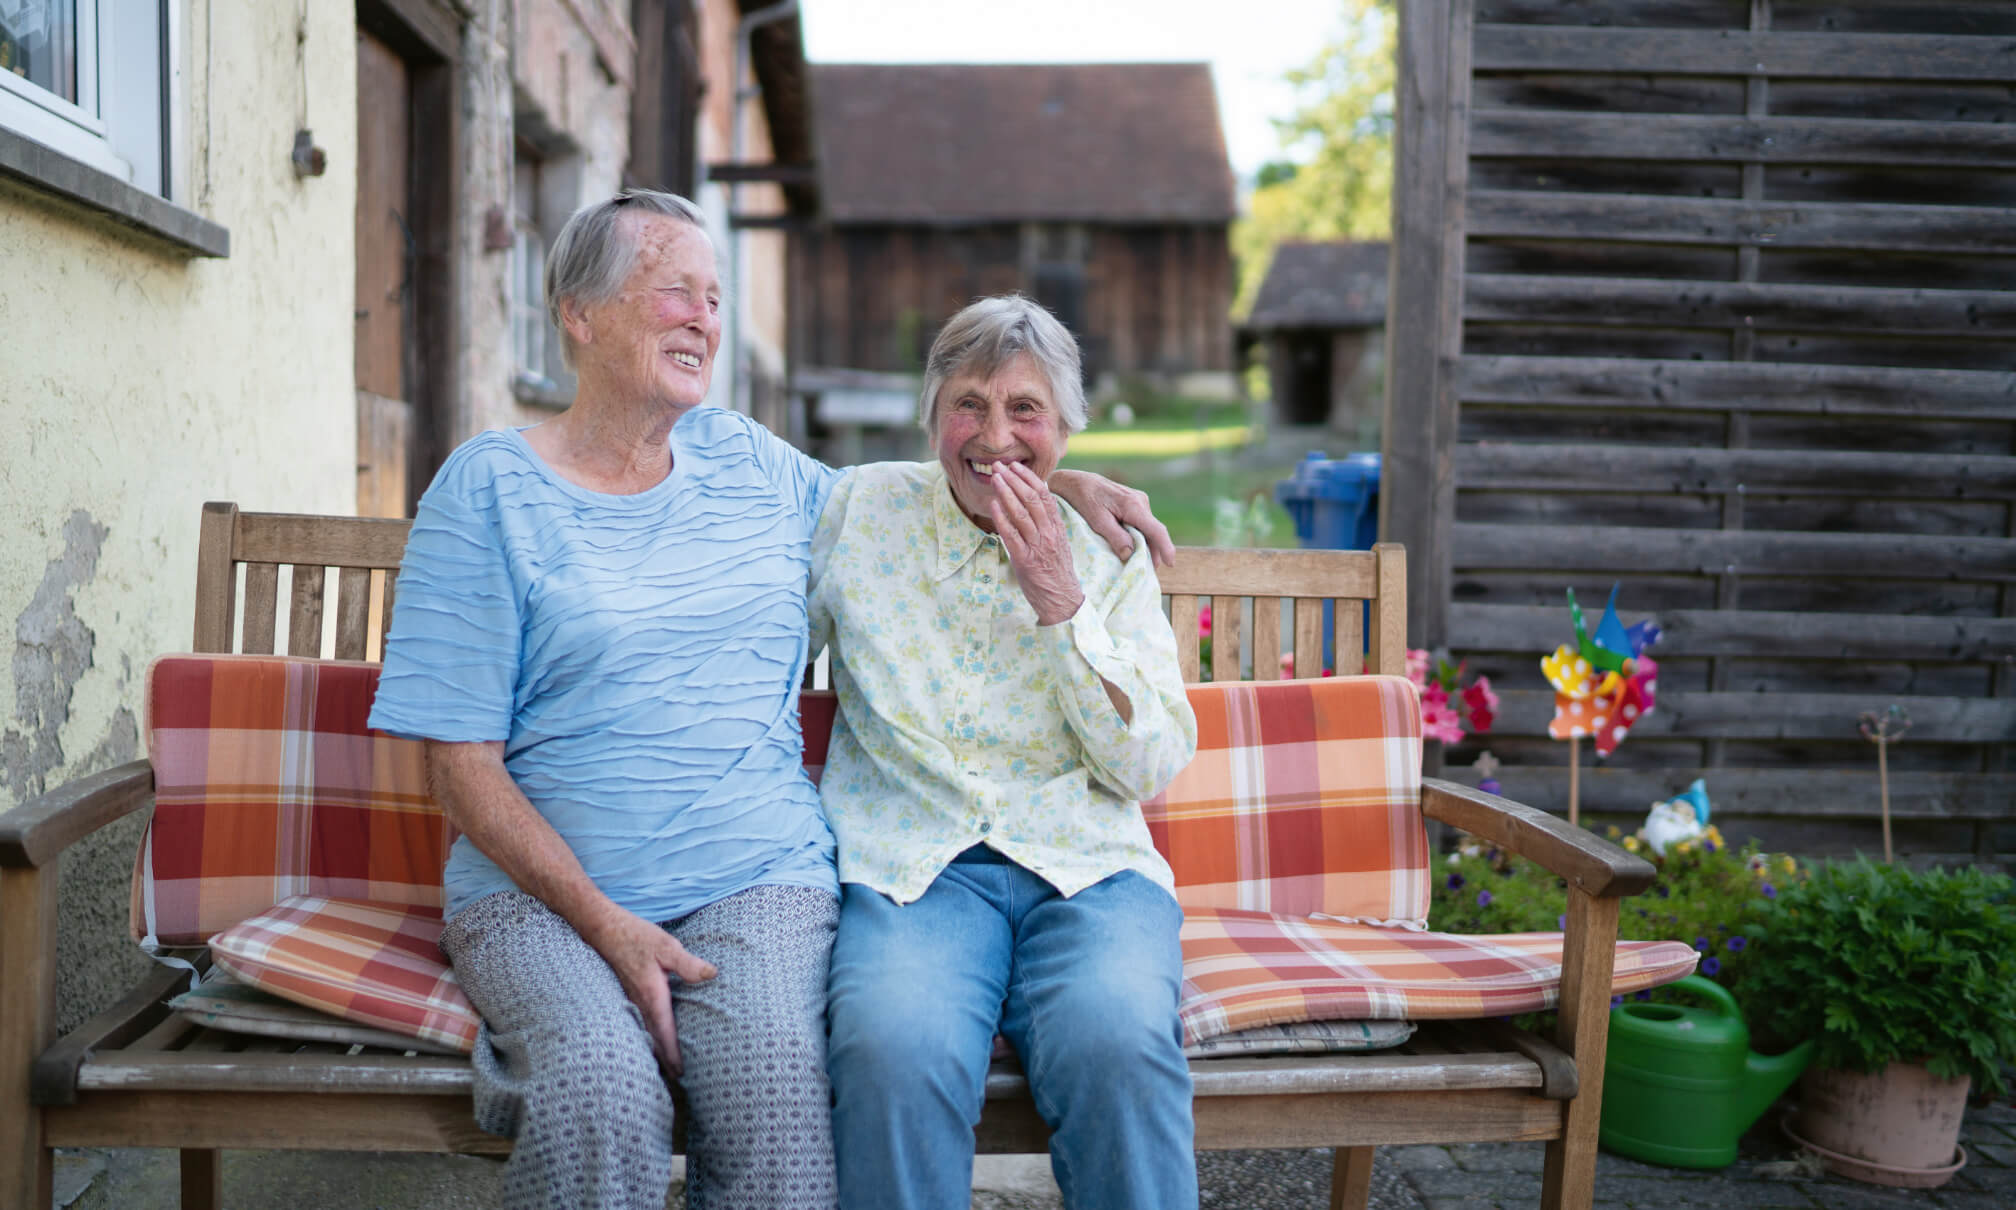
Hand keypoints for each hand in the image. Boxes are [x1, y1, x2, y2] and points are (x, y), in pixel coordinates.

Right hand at [583, 908, 716, 1075]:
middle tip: (678, 1082)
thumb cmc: (636, 935)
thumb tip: (713, 974)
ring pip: (644, 1034)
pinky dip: (647, 1037)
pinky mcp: (627, 994)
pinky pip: (639, 1023)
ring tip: (667, 1070)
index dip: (673, 1056)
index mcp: (652, 996)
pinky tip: (652, 1040)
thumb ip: (689, 964)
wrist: (602, 928)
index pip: (665, 1034)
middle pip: (653, 1042)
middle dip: (665, 1062)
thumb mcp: (667, 946)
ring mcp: (631, 1000)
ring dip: (655, 1052)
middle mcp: (639, 1003)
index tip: (682, 1075)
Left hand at [992, 462, 1085, 626]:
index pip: (1045, 495)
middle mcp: (1048, 533)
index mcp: (1057, 527)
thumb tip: (1037, 500)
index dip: (1029, 478)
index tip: (1016, 466)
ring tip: (995, 478)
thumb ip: (1048, 522)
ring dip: (1006, 493)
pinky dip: (1002, 518)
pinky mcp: (1025, 561)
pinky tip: (993, 505)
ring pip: (1022, 513)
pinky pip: (1012, 536)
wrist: (1062, 600)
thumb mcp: (1058, 542)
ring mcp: (1037, 547)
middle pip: (1032, 499)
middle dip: (1014, 480)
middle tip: (1000, 466)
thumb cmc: (1057, 571)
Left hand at [1049, 470, 1176, 567]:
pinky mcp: (1133, 502)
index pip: (1156, 530)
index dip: (1165, 548)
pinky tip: (1134, 548)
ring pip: (1148, 528)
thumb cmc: (1084, 500)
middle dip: (1154, 551)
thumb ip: (1115, 537)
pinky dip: (1140, 536)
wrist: (1076, 482)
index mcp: (1133, 505)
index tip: (1170, 563)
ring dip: (1146, 544)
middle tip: (1149, 572)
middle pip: (1154, 531)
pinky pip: (1141, 523)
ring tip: (1141, 563)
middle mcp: (1140, 501)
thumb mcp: (1097, 521)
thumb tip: (1130, 554)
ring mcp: (1138, 500)